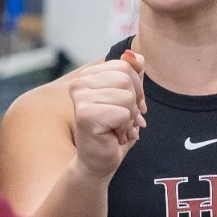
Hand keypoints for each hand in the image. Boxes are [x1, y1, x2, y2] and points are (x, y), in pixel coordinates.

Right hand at [66, 49, 145, 178]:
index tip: (129, 107)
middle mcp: (80, 82)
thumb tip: (134, 55)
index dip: (137, 89)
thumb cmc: (113, 130)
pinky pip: (123, 113)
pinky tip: (112, 136)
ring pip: (127, 96)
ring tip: (116, 128)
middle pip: (127, 79)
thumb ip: (132, 72)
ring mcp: (80, 97)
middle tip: (122, 121)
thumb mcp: (128, 96)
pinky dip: (124, 128)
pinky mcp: (85, 114)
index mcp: (88, 75)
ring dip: (129, 118)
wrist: (98, 161)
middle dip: (133, 104)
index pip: (126, 66)